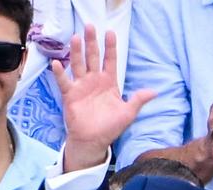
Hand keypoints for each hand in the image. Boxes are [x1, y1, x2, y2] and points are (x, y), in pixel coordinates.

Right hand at [56, 25, 154, 170]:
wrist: (93, 141)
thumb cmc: (110, 127)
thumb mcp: (128, 113)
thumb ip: (138, 100)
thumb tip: (155, 92)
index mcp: (108, 82)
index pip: (110, 60)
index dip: (110, 47)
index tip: (110, 32)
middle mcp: (94, 80)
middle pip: (92, 57)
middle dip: (92, 42)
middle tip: (90, 26)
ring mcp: (81, 86)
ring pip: (78, 64)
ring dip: (76, 52)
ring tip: (76, 38)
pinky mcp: (70, 95)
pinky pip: (64, 82)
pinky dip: (60, 73)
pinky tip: (57, 63)